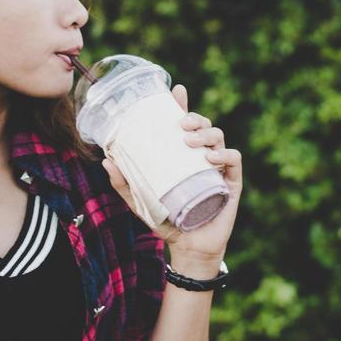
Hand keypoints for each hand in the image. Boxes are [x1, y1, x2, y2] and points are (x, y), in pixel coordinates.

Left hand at [101, 83, 241, 260]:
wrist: (188, 249)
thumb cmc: (166, 222)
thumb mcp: (139, 201)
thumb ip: (123, 183)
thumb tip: (106, 160)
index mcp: (183, 156)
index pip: (185, 125)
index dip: (182, 106)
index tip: (177, 91)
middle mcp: (203, 157)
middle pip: (204, 125)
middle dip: (194, 117)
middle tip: (180, 124)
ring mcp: (219, 168)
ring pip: (218, 137)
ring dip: (205, 132)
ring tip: (189, 141)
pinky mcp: (232, 182)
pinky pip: (234, 159)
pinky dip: (224, 154)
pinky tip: (210, 158)